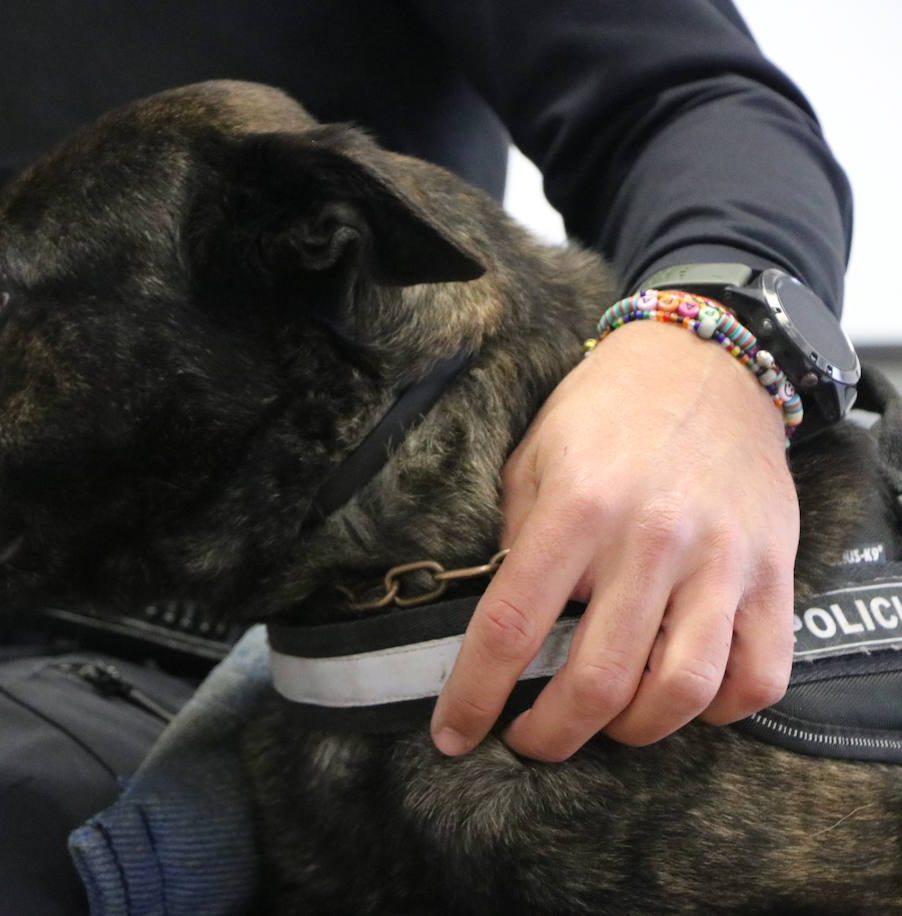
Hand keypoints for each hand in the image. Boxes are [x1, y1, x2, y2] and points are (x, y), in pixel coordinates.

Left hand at [430, 319, 797, 760]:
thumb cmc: (605, 412)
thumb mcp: (534, 457)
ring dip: (632, 731)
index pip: (511, 627)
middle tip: (530, 740)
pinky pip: (757, 675)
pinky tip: (680, 700)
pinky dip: (718, 711)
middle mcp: (650, 539)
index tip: (452, 734)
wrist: (706, 363)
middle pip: (596, 680)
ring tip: (604, 724)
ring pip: (680, 691)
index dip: (475, 695)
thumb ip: (515, 537)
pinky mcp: (773, 572)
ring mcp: (720, 560)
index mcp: (576, 508)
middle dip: (551, 734)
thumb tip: (500, 622)